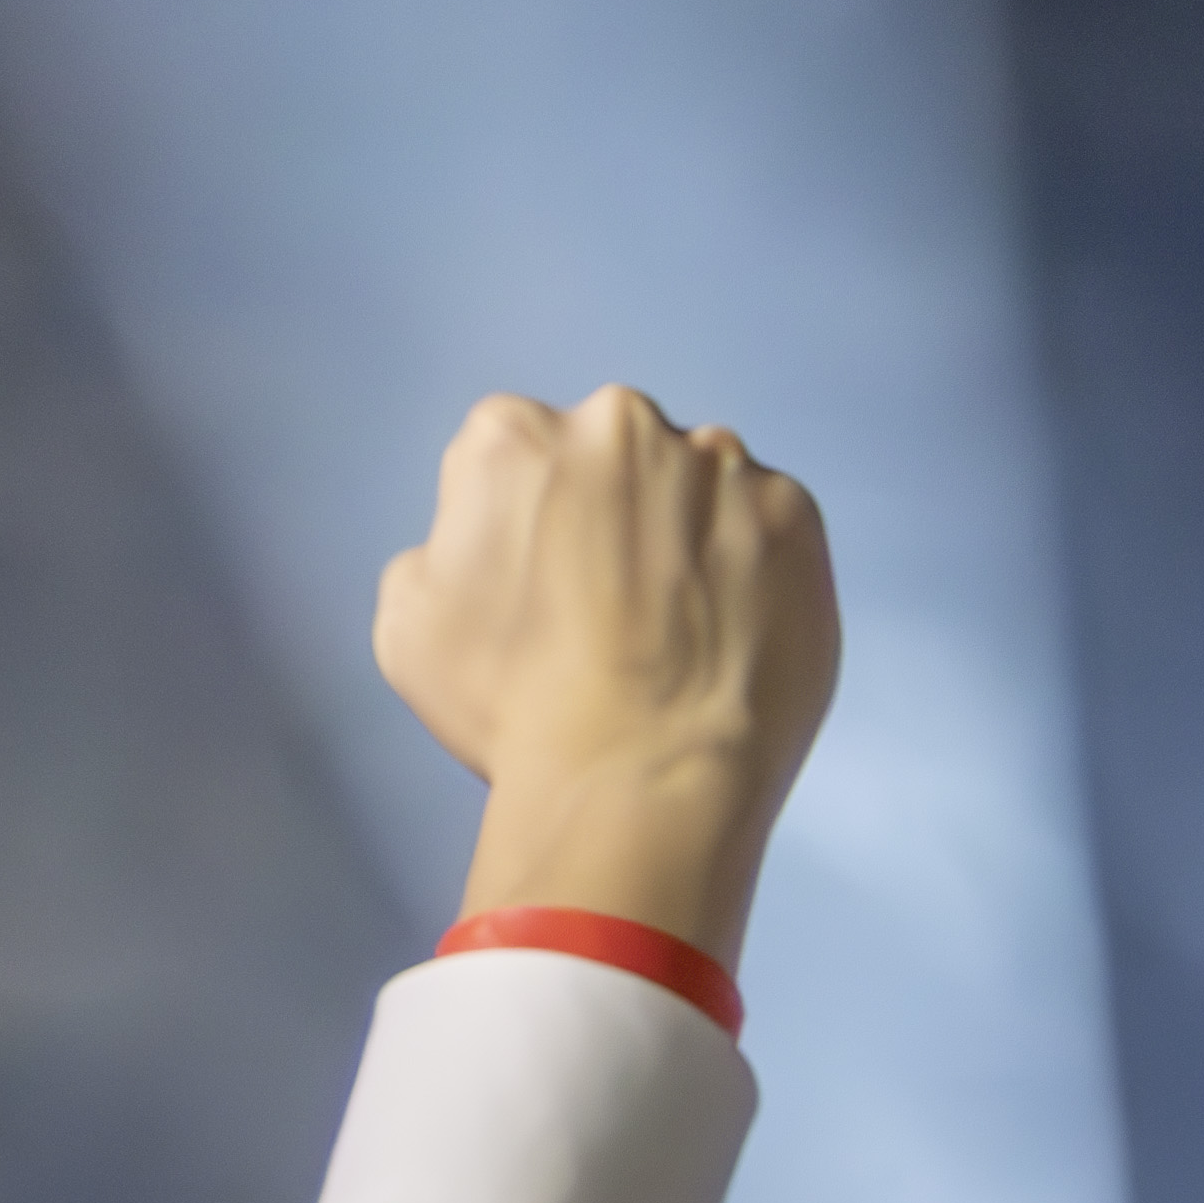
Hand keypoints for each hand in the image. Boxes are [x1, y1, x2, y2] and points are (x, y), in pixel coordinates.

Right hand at [373, 388, 845, 972]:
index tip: (548, 585)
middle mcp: (619, 422)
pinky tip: (731, 640)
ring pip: (700, 488)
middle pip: (618, 460)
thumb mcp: (409, 617)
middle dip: (618, 519)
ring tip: (679, 637)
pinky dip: (758, 573)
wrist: (639, 780)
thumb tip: (494, 536)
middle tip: (617, 614)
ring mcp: (719, 464)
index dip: (532, 527)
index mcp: (513, 433)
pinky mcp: (794, 514)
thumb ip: (447, 542)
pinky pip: (771, 530)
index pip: (520, 454)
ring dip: (692, 541)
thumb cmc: (513, 709)